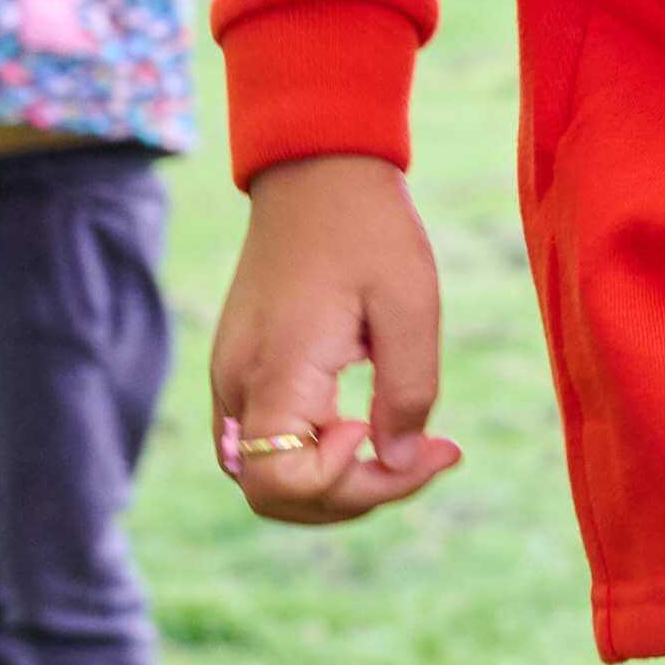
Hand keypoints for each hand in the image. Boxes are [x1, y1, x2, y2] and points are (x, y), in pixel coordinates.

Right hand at [209, 154, 463, 522]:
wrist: (316, 170)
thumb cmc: (368, 228)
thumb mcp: (411, 304)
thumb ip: (408, 393)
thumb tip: (399, 461)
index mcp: (277, 369)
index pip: (281, 484)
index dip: (342, 485)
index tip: (383, 432)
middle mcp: (239, 383)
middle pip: (276, 495)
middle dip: (356, 493)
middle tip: (430, 452)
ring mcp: (233, 379)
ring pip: (271, 477)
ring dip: (340, 481)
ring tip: (409, 444)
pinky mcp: (243, 371)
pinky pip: (270, 444)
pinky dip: (318, 457)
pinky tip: (368, 427)